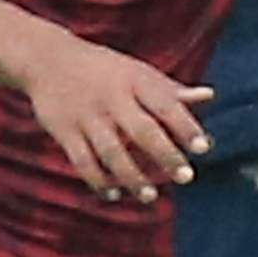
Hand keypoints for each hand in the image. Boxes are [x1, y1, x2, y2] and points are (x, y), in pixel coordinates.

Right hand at [20, 35, 211, 198]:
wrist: (48, 59)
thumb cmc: (105, 70)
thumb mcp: (138, 72)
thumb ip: (171, 90)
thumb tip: (209, 96)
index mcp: (136, 81)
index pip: (166, 105)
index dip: (186, 126)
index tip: (204, 147)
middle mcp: (112, 99)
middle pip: (142, 131)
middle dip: (165, 155)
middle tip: (186, 177)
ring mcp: (87, 116)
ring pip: (112, 152)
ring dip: (132, 177)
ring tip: (150, 197)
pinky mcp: (64, 130)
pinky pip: (82, 160)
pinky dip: (97, 180)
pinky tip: (114, 194)